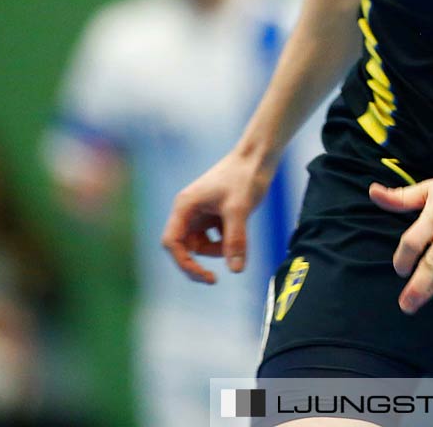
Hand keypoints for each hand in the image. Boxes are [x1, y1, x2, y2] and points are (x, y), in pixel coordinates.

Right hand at [161, 151, 273, 283]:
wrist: (260, 154)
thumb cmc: (245, 175)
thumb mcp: (240, 209)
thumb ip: (236, 240)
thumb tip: (236, 270)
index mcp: (185, 206)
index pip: (172, 243)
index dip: (184, 263)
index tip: (204, 276)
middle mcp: (189, 210)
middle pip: (185, 247)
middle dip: (200, 261)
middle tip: (214, 279)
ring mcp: (202, 212)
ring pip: (203, 244)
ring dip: (218, 248)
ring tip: (238, 233)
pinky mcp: (216, 213)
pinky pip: (216, 236)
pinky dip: (227, 240)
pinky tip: (240, 226)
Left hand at [369, 168, 432, 313]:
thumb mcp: (431, 188)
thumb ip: (401, 197)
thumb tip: (372, 192)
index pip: (412, 241)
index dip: (402, 259)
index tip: (400, 270)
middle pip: (430, 262)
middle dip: (416, 286)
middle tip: (404, 304)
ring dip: (432, 290)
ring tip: (416, 305)